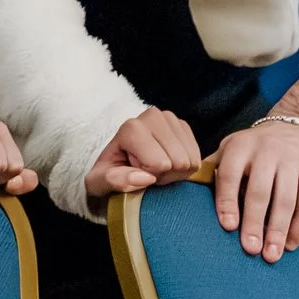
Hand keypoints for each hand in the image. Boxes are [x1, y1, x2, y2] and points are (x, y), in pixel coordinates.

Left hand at [87, 107, 201, 200]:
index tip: (134, 171)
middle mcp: (153, 116)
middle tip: (146, 170)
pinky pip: (198, 158)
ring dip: (175, 172)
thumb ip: (115, 180)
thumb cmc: (108, 173)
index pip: (159, 164)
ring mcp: (171, 119)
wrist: (117, 162)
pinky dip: (185, 167)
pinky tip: (168, 162)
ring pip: (191, 160)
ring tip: (156, 167)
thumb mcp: (100, 182)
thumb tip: (145, 177)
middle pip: (178, 161)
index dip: (149, 175)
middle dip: (164, 174)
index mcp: (131, 127)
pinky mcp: (183, 126)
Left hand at [212, 118, 298, 261]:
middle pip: (260, 192)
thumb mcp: (232, 147)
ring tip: (271, 254)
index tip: (227, 226)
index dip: (227, 202)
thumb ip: (213, 167)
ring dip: (278, 230)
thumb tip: (183, 186)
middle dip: (254, 222)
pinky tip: (290, 244)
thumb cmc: (254, 145)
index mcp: (240, 147)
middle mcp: (266, 152)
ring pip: (286, 200)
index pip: (230, 175)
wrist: (297, 125)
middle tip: (250, 249)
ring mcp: (292, 160)